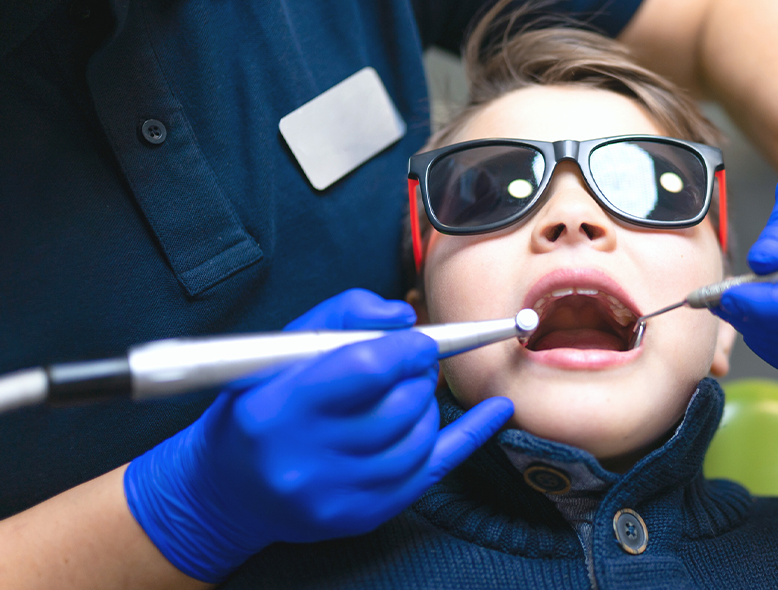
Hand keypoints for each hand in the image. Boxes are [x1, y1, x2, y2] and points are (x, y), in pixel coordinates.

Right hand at [123, 289, 512, 581]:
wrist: (227, 489)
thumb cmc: (257, 407)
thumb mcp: (279, 349)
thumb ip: (344, 315)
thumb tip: (406, 317)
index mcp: (278, 409)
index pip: (368, 368)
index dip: (407, 348)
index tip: (419, 340)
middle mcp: (306, 459)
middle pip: (400, 406)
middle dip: (419, 375)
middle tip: (414, 363)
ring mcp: (336, 495)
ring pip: (419, 436)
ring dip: (426, 405)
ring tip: (407, 392)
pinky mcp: (362, 516)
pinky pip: (433, 470)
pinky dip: (470, 435)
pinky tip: (495, 411)